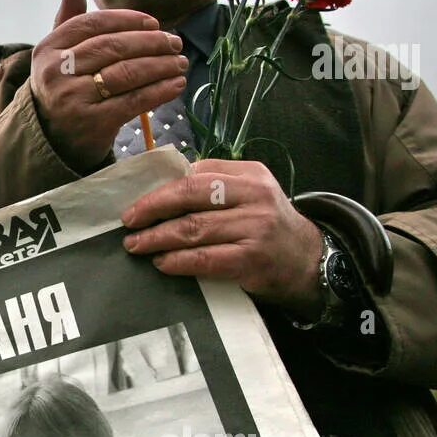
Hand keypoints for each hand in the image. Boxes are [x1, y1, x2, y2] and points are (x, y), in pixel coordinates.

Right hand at [30, 0, 188, 171]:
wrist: (52, 141)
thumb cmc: (63, 90)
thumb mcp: (58, 57)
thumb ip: (68, 22)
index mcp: (48, 49)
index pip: (92, 24)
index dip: (127, 20)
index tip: (154, 23)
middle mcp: (55, 72)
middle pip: (112, 47)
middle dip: (150, 43)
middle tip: (175, 43)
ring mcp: (72, 98)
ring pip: (125, 73)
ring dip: (160, 66)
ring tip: (179, 62)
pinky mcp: (92, 123)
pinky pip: (133, 101)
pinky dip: (159, 90)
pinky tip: (175, 84)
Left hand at [120, 159, 324, 315]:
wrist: (308, 261)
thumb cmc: (266, 226)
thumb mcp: (250, 194)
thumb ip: (214, 187)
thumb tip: (160, 190)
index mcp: (249, 174)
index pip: (196, 173)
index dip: (161, 188)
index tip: (137, 202)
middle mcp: (255, 195)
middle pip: (191, 194)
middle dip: (153, 208)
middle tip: (128, 221)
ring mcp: (255, 227)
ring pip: (193, 228)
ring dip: (157, 238)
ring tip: (136, 245)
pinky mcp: (251, 259)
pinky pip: (204, 258)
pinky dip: (177, 261)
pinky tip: (161, 263)